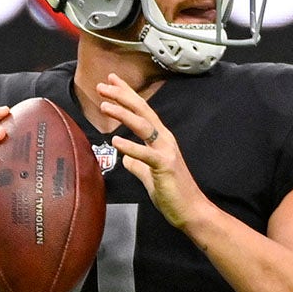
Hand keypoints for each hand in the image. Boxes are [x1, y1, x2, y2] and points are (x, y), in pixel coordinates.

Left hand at [97, 73, 210, 230]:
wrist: (190, 210)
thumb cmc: (172, 192)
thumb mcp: (149, 175)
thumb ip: (138, 164)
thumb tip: (125, 159)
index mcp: (160, 139)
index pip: (141, 111)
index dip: (126, 95)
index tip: (110, 81)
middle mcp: (164, 139)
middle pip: (142, 111)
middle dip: (122, 96)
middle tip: (102, 85)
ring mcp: (166, 151)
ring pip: (143, 126)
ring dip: (123, 114)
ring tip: (105, 106)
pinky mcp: (164, 167)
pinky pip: (146, 154)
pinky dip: (131, 146)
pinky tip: (116, 141)